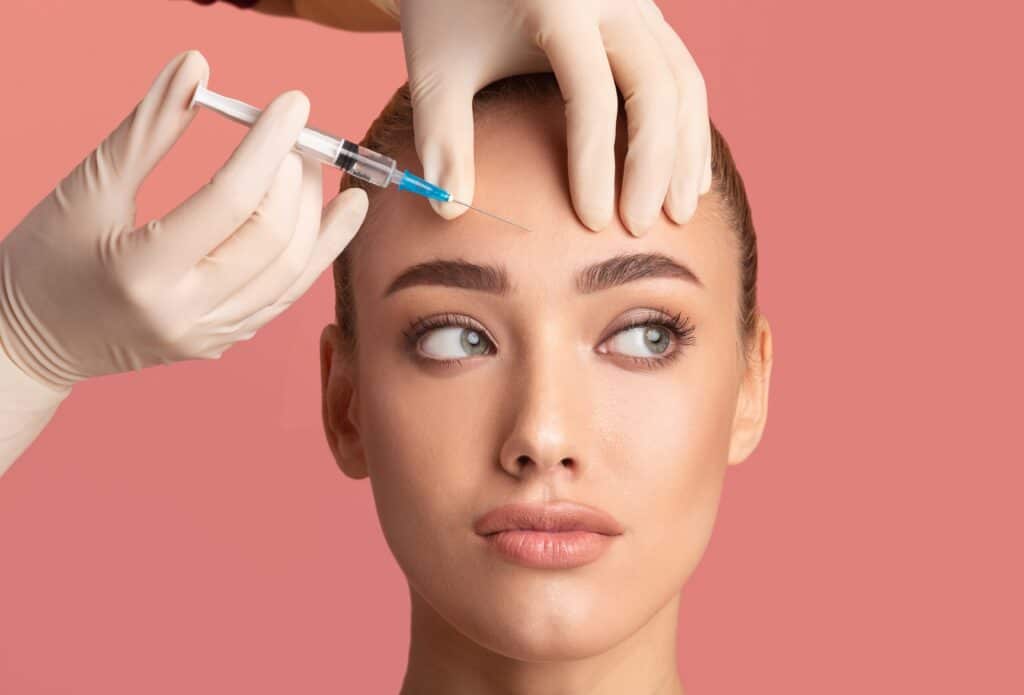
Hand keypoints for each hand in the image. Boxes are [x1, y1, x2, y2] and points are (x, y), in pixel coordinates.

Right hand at [0, 50, 367, 391]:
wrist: (34, 341)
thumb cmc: (46, 261)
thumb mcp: (88, 188)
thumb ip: (148, 129)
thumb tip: (198, 66)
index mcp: (143, 274)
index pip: (229, 201)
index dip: (268, 146)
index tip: (294, 104)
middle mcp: (185, 314)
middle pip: (271, 239)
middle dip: (296, 178)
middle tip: (300, 135)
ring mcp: (210, 336)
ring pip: (292, 273)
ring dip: (317, 214)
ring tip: (315, 166)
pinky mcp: (225, 343)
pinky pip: (285, 295)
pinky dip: (314, 252)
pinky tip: (335, 214)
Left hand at [396, 0, 710, 234]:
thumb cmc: (447, 12)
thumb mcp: (436, 70)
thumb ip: (442, 138)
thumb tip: (450, 210)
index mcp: (557, 4)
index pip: (592, 98)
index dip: (596, 167)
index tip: (593, 224)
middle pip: (655, 89)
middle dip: (653, 166)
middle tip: (640, 228)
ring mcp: (637, 1)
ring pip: (683, 80)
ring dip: (686, 151)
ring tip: (678, 213)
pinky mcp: (646, 13)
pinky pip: (682, 72)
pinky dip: (688, 126)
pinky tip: (685, 178)